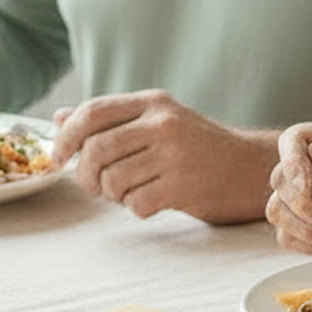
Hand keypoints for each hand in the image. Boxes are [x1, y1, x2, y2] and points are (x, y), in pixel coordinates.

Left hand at [51, 90, 274, 223]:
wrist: (253, 169)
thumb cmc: (200, 148)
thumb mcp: (158, 122)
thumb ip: (111, 120)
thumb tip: (59, 118)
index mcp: (154, 102)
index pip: (92, 111)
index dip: (66, 136)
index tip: (59, 156)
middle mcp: (163, 123)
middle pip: (96, 149)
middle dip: (85, 174)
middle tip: (95, 185)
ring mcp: (175, 154)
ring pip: (113, 180)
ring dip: (114, 194)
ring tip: (133, 191)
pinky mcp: (184, 186)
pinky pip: (136, 204)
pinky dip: (137, 209)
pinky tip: (154, 201)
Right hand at [265, 123, 311, 253]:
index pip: (292, 141)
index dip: (293, 163)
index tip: (307, 188)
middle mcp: (303, 166)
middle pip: (280, 180)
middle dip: (304, 206)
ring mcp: (296, 197)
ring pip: (276, 210)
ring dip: (303, 228)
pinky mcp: (296, 225)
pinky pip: (284, 236)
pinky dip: (304, 244)